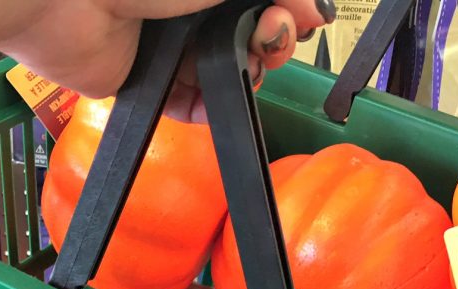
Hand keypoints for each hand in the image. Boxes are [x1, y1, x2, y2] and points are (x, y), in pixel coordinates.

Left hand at [0, 0, 335, 121]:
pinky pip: (189, 105)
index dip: (288, 8)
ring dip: (246, 74)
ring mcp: (165, 42)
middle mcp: (184, 5)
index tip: (303, 15)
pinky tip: (222, 105)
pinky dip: (210, 110)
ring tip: (245, 65)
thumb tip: (314, 9)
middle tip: (270, 38)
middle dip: (272, 39)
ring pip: (223, 70)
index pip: (260, 1)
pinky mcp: (143, 81)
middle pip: (248, 33)